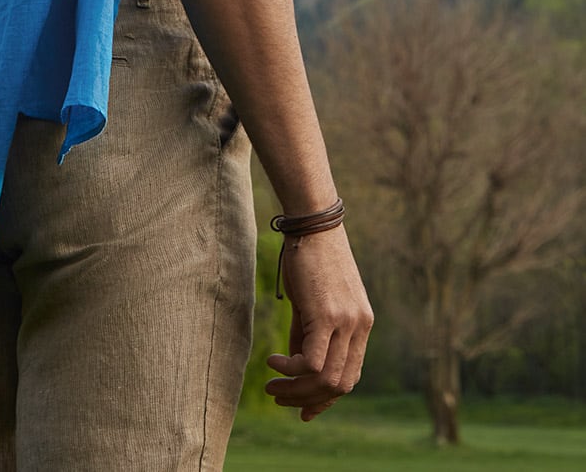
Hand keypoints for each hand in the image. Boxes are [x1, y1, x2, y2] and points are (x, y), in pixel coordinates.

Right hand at [265, 223, 372, 420]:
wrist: (312, 223)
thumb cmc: (309, 257)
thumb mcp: (313, 301)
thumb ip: (309, 332)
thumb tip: (297, 364)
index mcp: (361, 325)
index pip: (350, 377)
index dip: (326, 399)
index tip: (303, 409)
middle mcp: (359, 327)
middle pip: (339, 385)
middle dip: (308, 400)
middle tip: (279, 399)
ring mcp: (346, 323)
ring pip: (326, 378)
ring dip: (296, 390)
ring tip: (272, 386)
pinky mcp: (327, 316)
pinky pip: (310, 361)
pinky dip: (290, 370)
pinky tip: (273, 362)